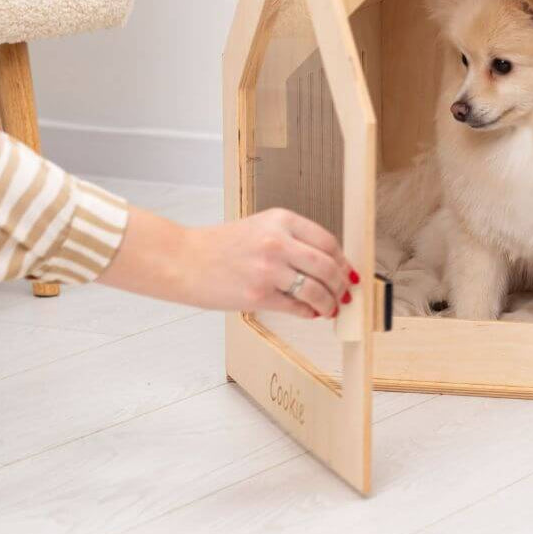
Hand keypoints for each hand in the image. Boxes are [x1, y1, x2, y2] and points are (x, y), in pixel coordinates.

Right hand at [99, 206, 358, 316]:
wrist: (184, 260)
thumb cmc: (221, 246)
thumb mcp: (260, 228)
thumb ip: (293, 241)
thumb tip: (328, 264)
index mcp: (281, 220)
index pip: (328, 241)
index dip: (343, 261)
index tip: (348, 272)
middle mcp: (278, 241)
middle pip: (328, 266)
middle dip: (341, 284)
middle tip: (345, 294)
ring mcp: (268, 269)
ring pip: (316, 290)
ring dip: (329, 303)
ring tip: (330, 308)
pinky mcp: (258, 295)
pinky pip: (296, 307)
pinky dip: (309, 313)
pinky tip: (310, 313)